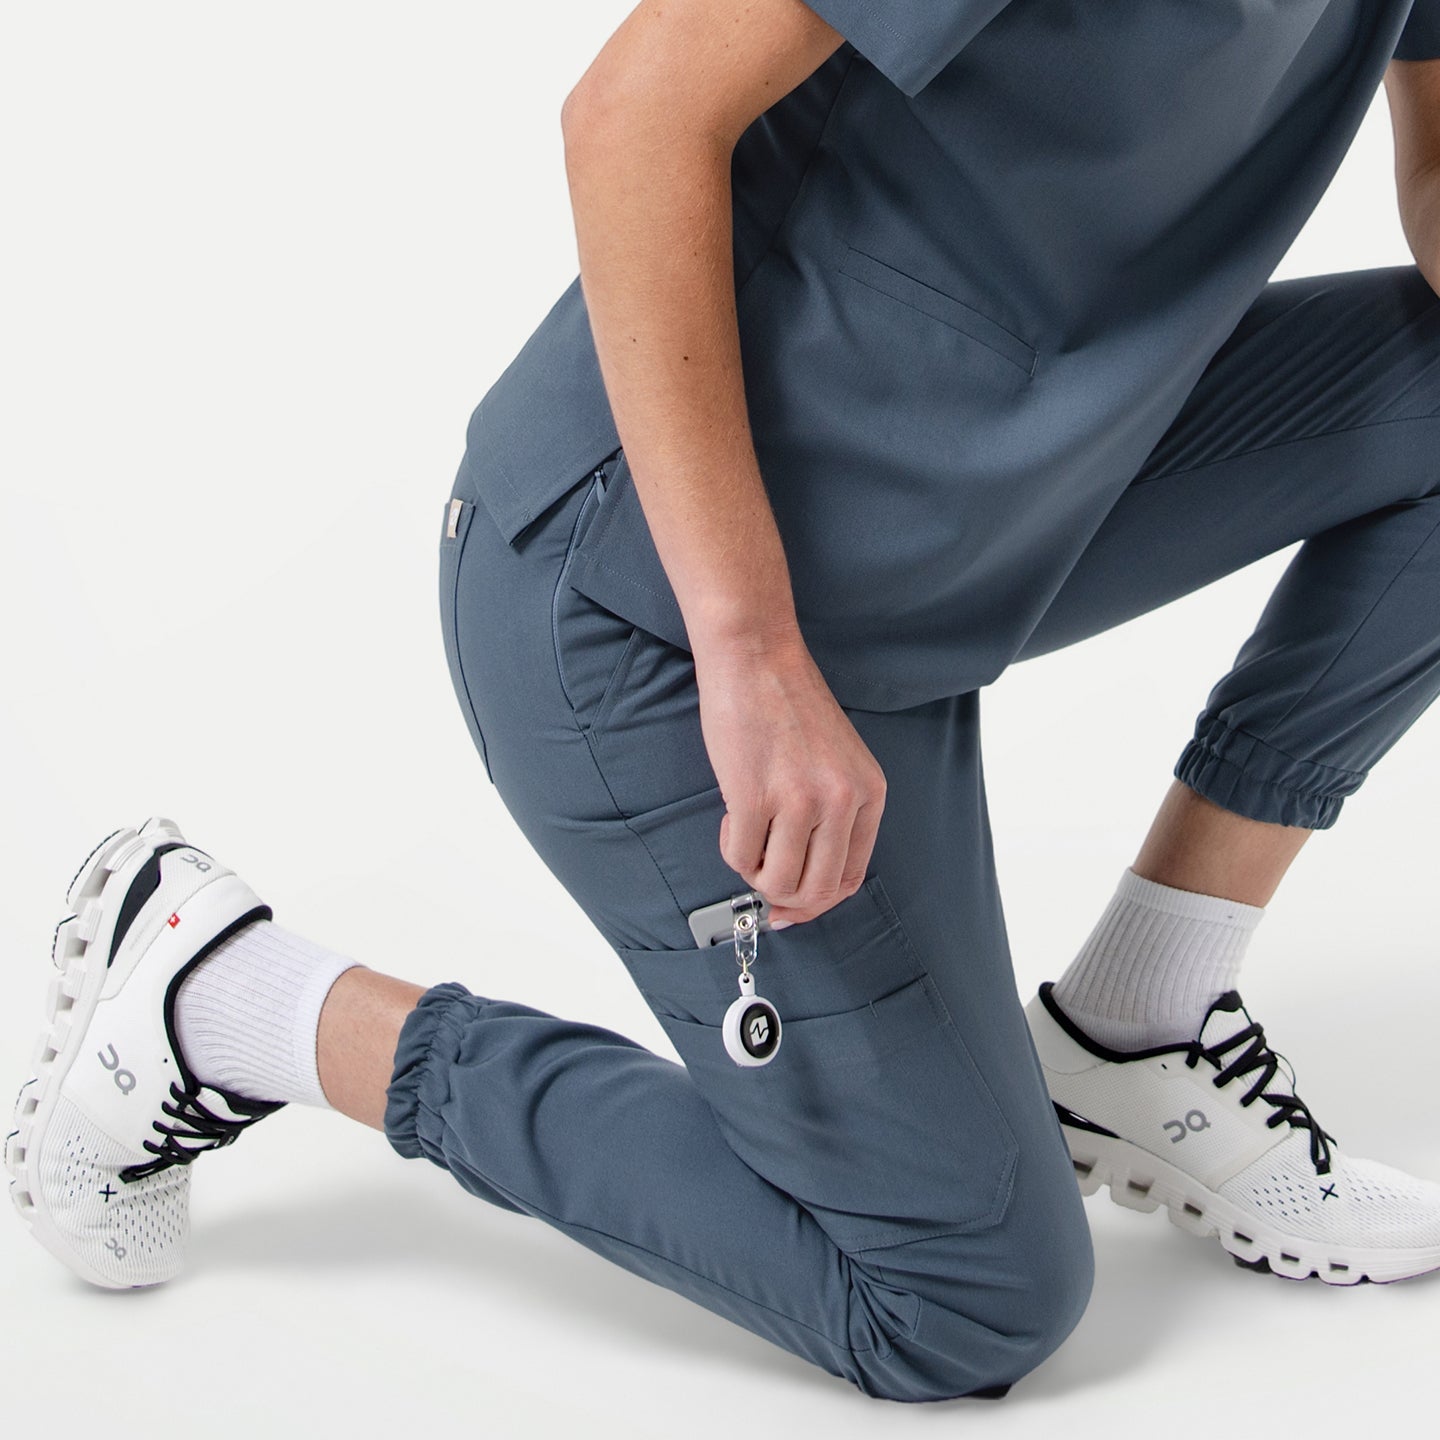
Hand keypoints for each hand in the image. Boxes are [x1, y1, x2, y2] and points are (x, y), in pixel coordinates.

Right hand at [692, 626, 887, 925]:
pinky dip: (730, 847)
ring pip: (776, 881)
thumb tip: (802, 880)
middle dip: (781, 895)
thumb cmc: (787, 701)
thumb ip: (833, 813)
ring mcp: (800, 800)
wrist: (756, 655)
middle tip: (759, 871)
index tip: (789, 905)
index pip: (850, 878)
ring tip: (744, 834)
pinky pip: (740, 855)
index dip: (816, 902)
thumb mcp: (838, 759)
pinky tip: (730, 815)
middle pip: (815, 890)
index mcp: (869, 793)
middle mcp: (842, 801)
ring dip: (753, 871)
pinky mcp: (755, 795)